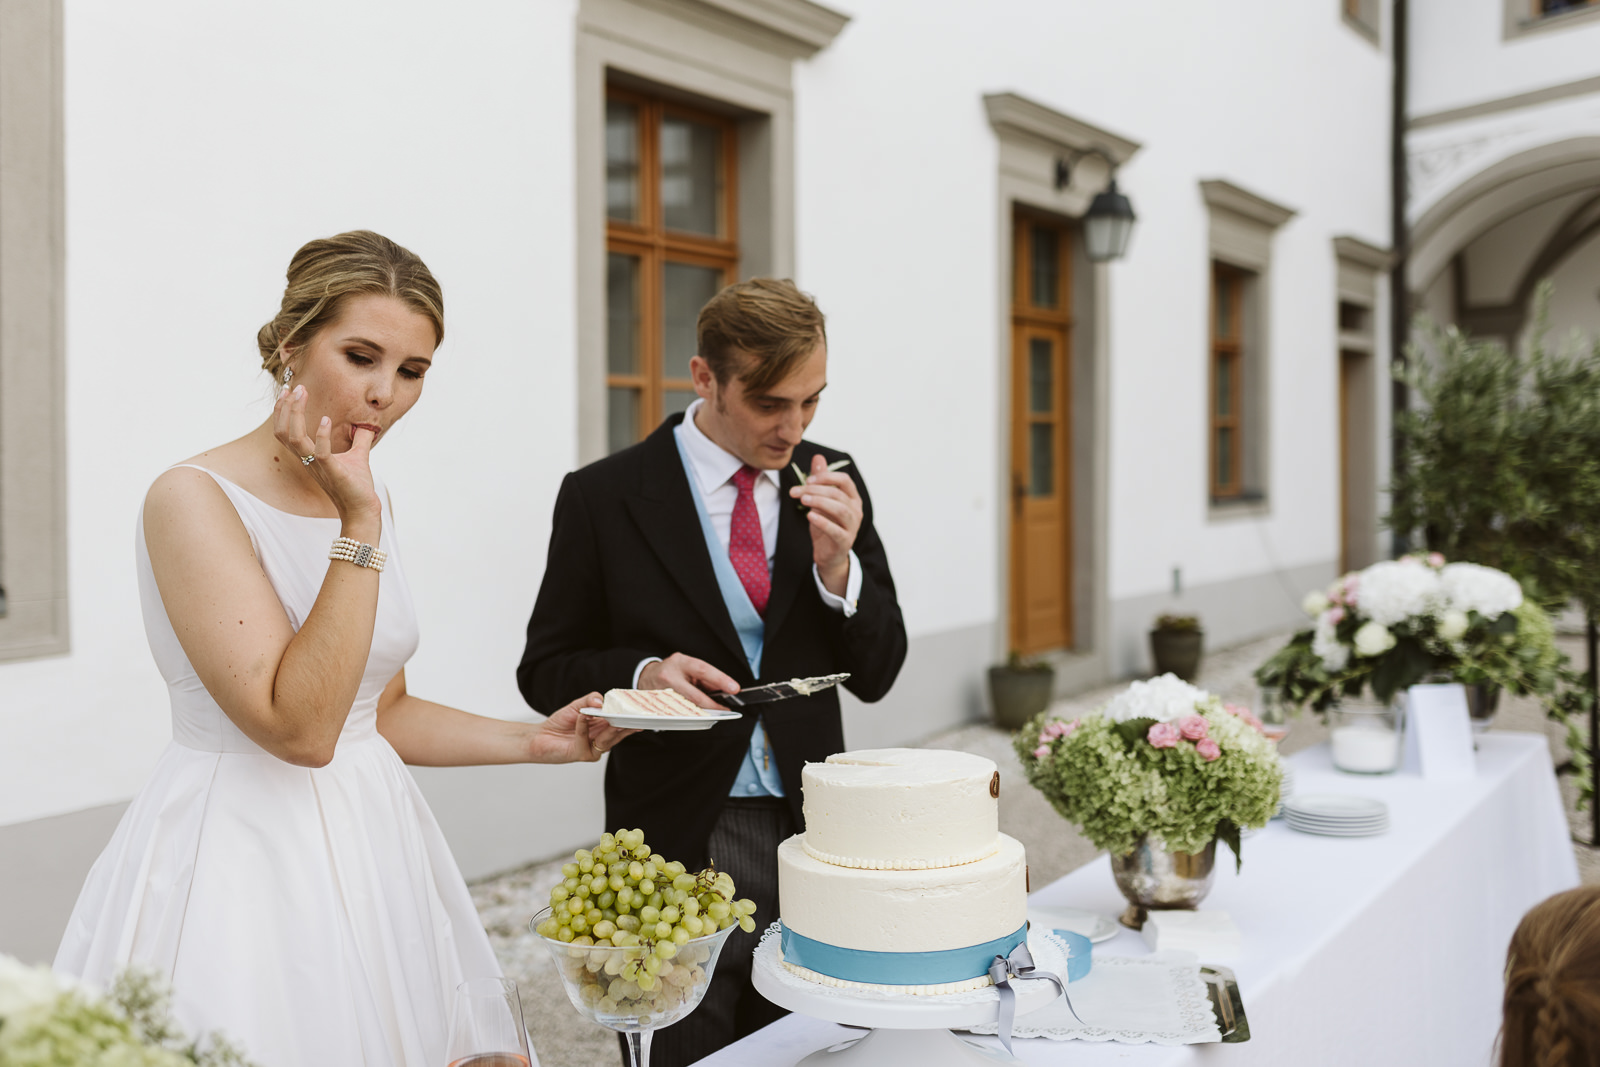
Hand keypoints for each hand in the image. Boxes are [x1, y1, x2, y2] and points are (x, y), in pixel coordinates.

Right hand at [273, 383, 381, 525]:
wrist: (363, 510)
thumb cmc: (357, 487)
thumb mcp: (358, 457)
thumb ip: (360, 440)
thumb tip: (367, 427)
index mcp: (310, 456)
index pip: (286, 431)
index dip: (283, 411)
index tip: (289, 391)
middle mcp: (309, 461)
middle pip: (283, 432)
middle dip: (285, 408)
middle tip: (294, 387)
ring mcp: (318, 467)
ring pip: (294, 439)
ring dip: (296, 414)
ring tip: (302, 395)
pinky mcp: (333, 472)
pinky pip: (320, 452)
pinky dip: (322, 435)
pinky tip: (326, 419)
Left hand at [528, 693, 637, 762]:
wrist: (540, 737)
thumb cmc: (560, 723)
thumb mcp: (577, 706)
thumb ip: (590, 700)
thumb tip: (602, 700)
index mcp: (603, 728)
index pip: (621, 724)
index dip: (631, 720)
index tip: (642, 714)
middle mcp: (601, 740)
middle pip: (618, 734)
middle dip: (627, 725)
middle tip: (634, 716)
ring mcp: (593, 749)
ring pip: (607, 739)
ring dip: (609, 728)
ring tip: (611, 718)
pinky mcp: (582, 754)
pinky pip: (585, 740)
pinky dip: (583, 727)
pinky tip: (581, 718)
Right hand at [638, 653, 739, 709]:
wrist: (646, 676)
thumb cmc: (672, 671)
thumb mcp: (688, 667)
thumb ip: (704, 678)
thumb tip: (723, 689)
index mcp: (680, 662)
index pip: (703, 670)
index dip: (721, 680)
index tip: (735, 689)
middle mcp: (670, 676)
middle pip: (695, 695)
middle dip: (713, 704)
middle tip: (725, 709)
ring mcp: (662, 692)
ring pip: (688, 708)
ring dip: (703, 712)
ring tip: (713, 712)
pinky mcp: (658, 705)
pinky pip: (679, 714)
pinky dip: (691, 715)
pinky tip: (698, 715)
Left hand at [789, 453, 861, 596]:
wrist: (829, 555)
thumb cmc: (826, 525)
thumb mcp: (821, 501)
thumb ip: (821, 480)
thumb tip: (818, 457)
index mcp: (852, 498)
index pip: (844, 480)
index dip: (826, 477)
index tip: (807, 480)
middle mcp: (856, 510)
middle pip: (838, 494)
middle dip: (815, 490)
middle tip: (796, 491)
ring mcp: (852, 526)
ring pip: (839, 510)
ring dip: (819, 502)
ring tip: (803, 500)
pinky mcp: (845, 541)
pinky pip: (836, 530)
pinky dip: (823, 522)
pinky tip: (810, 516)